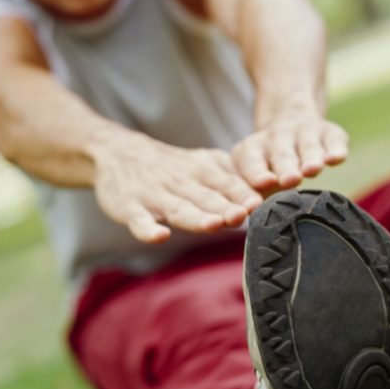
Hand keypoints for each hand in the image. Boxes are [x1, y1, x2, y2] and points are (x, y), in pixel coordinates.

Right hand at [93, 132, 262, 242]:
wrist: (119, 152)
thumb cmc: (173, 167)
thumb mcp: (203, 164)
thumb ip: (232, 179)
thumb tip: (270, 194)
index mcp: (202, 170)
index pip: (228, 184)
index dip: (244, 194)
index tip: (261, 204)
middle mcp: (181, 181)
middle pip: (207, 197)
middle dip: (226, 207)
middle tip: (244, 216)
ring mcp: (154, 195)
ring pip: (179, 208)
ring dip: (196, 217)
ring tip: (214, 225)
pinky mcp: (130, 207)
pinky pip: (139, 220)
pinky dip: (148, 229)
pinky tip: (159, 236)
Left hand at [231, 111, 348, 191]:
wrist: (288, 123)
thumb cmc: (266, 167)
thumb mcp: (251, 179)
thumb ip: (248, 200)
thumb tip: (245, 228)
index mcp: (251, 150)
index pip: (251, 163)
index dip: (257, 174)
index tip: (262, 186)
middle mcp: (276, 137)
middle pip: (281, 154)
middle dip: (285, 167)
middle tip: (289, 180)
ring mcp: (303, 132)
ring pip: (307, 146)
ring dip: (310, 158)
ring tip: (312, 170)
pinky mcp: (329, 133)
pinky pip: (333, 140)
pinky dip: (335, 149)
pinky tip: (335, 159)